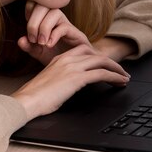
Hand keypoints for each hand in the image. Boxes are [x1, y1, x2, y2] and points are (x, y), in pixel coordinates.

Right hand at [11, 44, 130, 120]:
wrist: (27, 101)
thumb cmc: (33, 98)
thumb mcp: (49, 83)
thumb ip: (60, 80)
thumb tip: (67, 88)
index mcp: (59, 59)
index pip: (83, 51)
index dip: (97, 57)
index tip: (105, 64)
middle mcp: (67, 59)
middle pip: (95, 54)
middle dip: (110, 62)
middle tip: (120, 71)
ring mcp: (72, 67)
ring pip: (102, 62)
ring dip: (116, 69)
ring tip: (125, 77)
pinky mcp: (77, 78)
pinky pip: (101, 73)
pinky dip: (114, 76)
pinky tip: (121, 82)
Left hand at [17, 1, 91, 65]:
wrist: (73, 71)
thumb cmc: (57, 58)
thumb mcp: (39, 53)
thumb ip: (29, 46)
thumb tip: (20, 40)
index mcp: (47, 18)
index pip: (36, 2)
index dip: (29, 12)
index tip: (27, 32)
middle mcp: (58, 18)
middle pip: (44, 4)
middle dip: (34, 21)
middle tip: (32, 39)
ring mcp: (68, 25)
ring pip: (55, 12)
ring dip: (44, 27)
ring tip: (41, 43)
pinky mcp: (78, 35)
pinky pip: (65, 27)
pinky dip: (54, 35)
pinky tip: (49, 45)